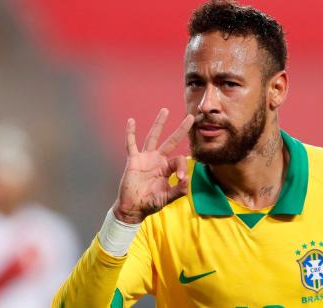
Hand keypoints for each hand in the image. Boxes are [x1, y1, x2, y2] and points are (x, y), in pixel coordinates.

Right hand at [112, 108, 193, 223]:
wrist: (133, 208)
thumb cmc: (150, 203)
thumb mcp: (167, 198)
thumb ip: (179, 190)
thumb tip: (187, 180)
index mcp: (168, 168)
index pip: (179, 160)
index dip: (183, 167)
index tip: (182, 178)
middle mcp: (158, 160)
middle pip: (172, 140)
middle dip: (181, 129)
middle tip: (191, 117)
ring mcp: (146, 158)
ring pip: (153, 137)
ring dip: (159, 124)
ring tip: (165, 110)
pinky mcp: (133, 160)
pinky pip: (131, 144)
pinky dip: (130, 133)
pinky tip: (132, 121)